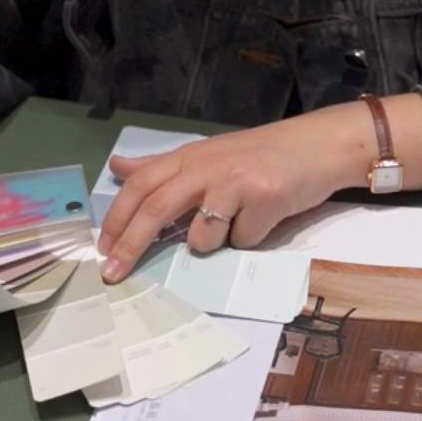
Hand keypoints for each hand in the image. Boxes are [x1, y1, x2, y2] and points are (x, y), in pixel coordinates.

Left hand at [96, 102, 374, 281]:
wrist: (320, 146)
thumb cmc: (262, 154)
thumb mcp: (208, 155)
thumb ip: (163, 166)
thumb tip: (117, 167)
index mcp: (191, 156)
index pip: (142, 183)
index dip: (118, 216)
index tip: (101, 248)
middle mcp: (209, 166)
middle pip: (157, 207)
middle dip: (131, 244)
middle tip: (112, 274)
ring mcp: (237, 182)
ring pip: (202, 235)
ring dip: (214, 242)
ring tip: (238, 220)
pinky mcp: (265, 198)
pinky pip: (243, 241)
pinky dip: (250, 238)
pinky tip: (266, 217)